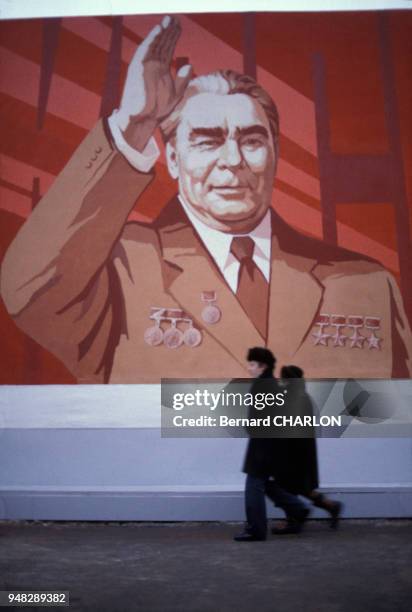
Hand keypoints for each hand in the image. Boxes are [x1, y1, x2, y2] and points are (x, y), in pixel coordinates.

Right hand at [115, 16, 191, 148]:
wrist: (143, 119)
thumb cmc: (158, 109)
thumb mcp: (175, 93)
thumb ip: (182, 79)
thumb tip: (189, 65)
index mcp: (161, 70)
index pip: (168, 49)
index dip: (173, 37)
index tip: (178, 26)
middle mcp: (152, 65)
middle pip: (162, 44)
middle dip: (168, 31)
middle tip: (174, 18)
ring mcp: (144, 65)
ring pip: (155, 44)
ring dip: (161, 31)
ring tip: (168, 19)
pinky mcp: (138, 68)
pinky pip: (146, 50)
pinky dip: (151, 38)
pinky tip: (158, 29)